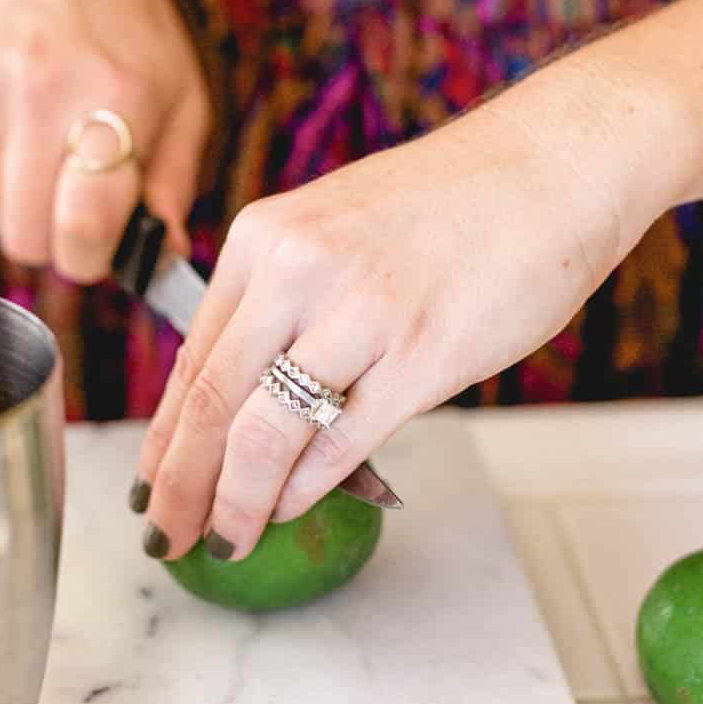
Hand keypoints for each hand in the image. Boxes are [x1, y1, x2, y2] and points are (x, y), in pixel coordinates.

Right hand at [0, 0, 208, 280]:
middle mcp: (42, 90)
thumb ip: (174, 179)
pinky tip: (14, 117)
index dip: (90, 258)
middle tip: (75, 204)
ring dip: (21, 200)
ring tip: (48, 145)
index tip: (100, 248)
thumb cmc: (125, 26)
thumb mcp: (180, 91)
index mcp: (116, 95)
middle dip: (53, 239)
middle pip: (25, 236)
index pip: (82, 226)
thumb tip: (163, 253)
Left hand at [132, 87, 657, 561]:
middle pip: (210, 402)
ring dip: (236, 501)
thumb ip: (283, 305)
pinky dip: (304, 487)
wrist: (551, 164)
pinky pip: (339, 440)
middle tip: (166, 536)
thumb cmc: (446, 206)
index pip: (192, 361)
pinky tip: (285, 509)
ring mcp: (358, 311)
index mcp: (263, 239)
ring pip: (264, 432)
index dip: (164, 438)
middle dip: (180, 485)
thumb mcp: (333, 232)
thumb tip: (247, 397)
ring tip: (223, 539)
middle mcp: (295, 270)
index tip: (151, 485)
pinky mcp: (421, 352)